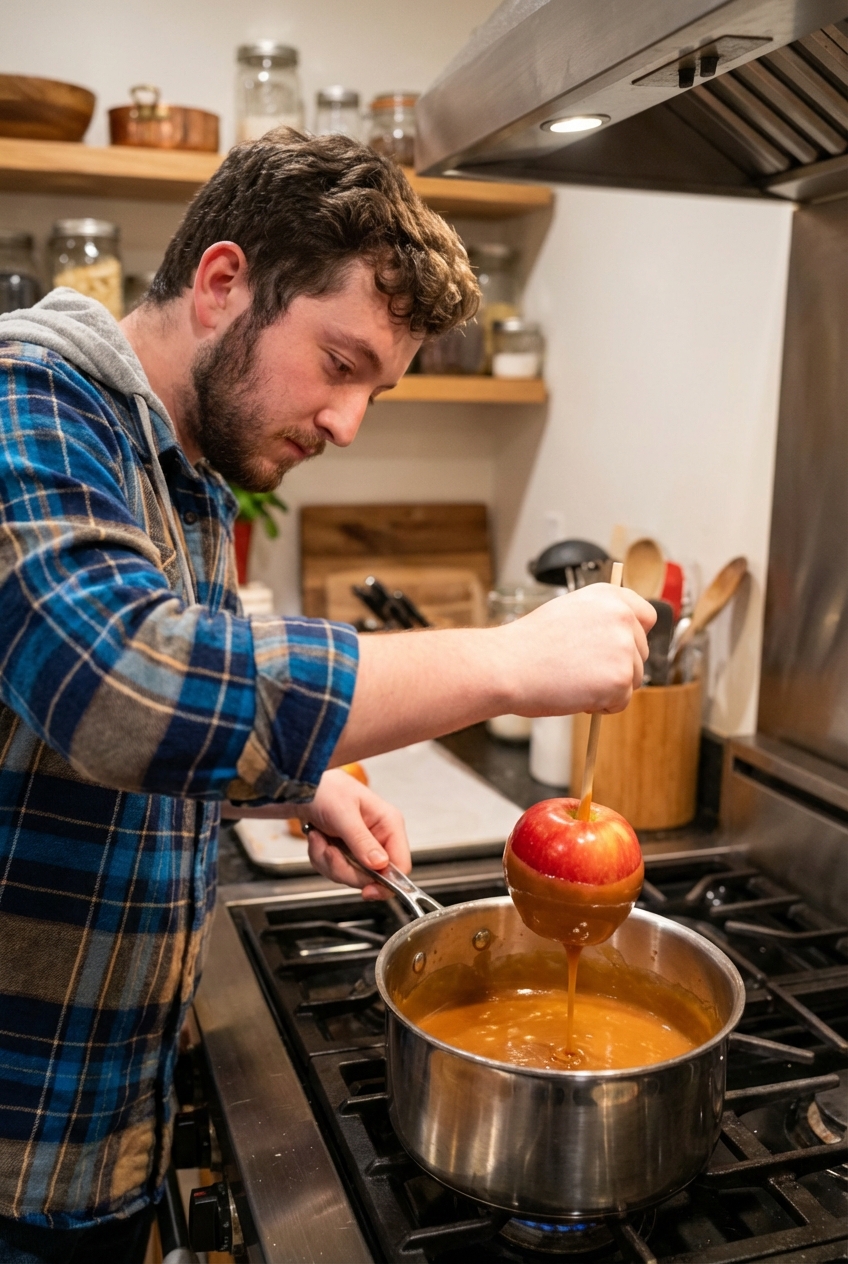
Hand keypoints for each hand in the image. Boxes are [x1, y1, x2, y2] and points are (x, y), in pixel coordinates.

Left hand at [300, 767, 410, 899]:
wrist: (297, 786)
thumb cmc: (324, 788)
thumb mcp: (343, 814)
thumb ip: (361, 841)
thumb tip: (381, 864)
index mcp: (388, 824)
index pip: (401, 866)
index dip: (386, 883)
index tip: (367, 890)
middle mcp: (378, 837)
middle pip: (372, 876)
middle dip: (344, 867)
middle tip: (329, 850)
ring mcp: (360, 846)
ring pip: (350, 875)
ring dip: (328, 861)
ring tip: (320, 837)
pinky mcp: (344, 851)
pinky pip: (334, 869)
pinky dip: (320, 857)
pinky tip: (316, 837)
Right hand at [500, 584, 654, 716]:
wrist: (506, 666)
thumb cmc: (527, 645)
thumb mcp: (568, 613)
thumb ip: (599, 620)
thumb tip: (622, 641)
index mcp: (608, 596)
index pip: (646, 616)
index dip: (633, 637)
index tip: (618, 649)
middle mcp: (621, 616)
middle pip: (640, 653)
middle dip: (616, 667)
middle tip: (579, 669)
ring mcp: (624, 647)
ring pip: (633, 679)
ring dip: (608, 688)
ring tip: (573, 680)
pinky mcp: (620, 678)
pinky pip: (622, 702)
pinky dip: (601, 706)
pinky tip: (575, 693)